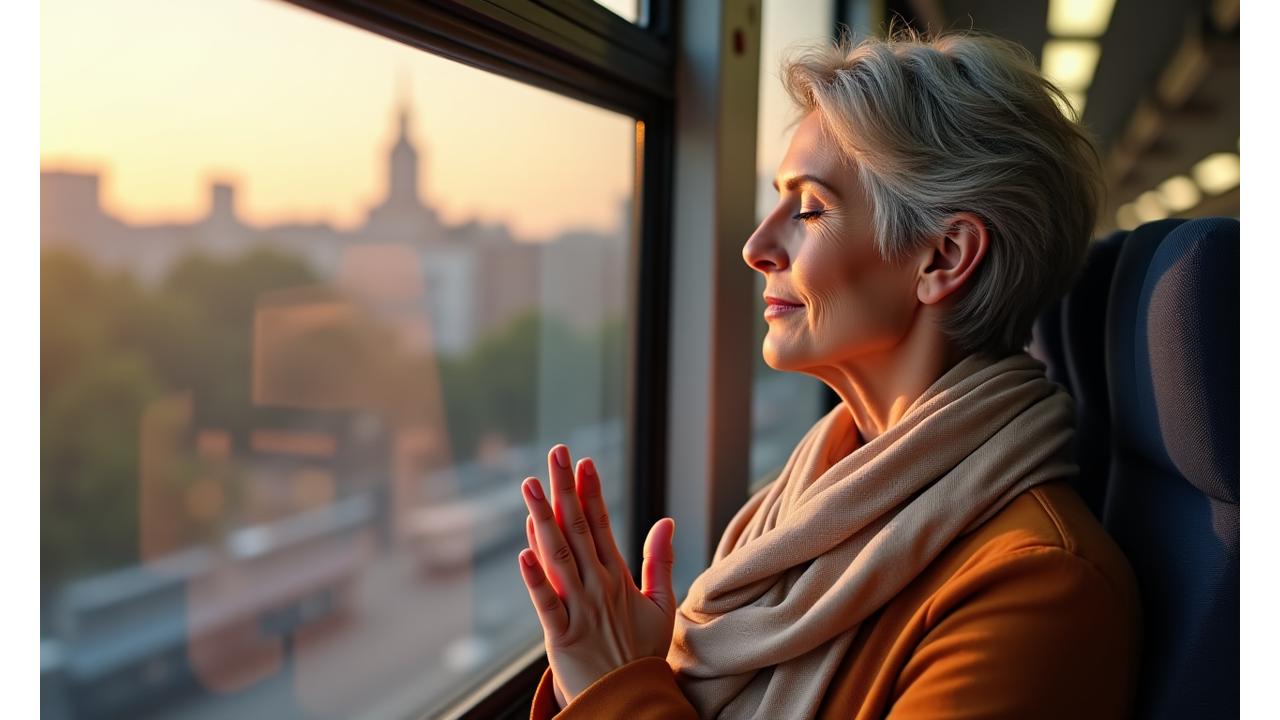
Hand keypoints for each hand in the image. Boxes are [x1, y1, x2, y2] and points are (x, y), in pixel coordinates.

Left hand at [517, 444, 676, 707]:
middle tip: (556, 453)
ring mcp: (579, 610)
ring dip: (543, 519)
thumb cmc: (642, 654)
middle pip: (579, 529)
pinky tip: (524, 551)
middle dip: (565, 489)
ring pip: (558, 556)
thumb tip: (666, 521)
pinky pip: (546, 603)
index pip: (603, 524)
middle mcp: (598, 587)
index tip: (585, 461)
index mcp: (619, 577)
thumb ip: (661, 561)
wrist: (632, 703)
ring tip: (531, 485)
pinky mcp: (560, 636)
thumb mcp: (661, 605)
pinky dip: (535, 578)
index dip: (592, 491)